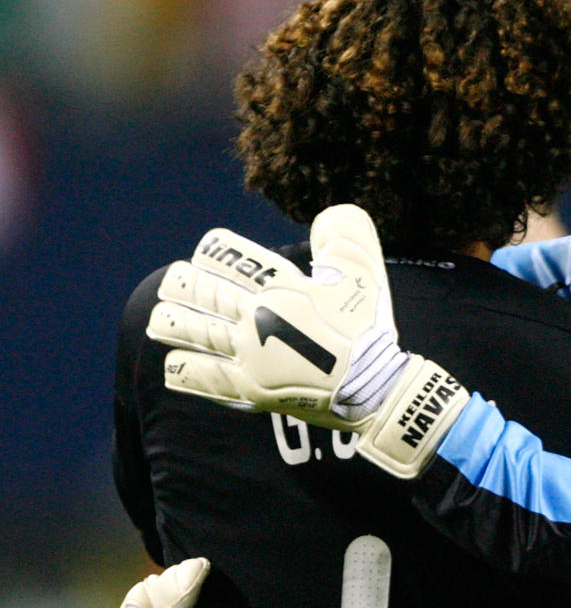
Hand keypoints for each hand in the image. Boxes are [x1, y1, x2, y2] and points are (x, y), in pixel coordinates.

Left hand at [148, 204, 468, 477]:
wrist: (374, 390)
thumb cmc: (368, 330)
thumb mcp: (365, 271)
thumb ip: (345, 233)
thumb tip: (326, 216)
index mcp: (280, 286)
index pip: (229, 258)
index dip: (214, 251)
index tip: (209, 253)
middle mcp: (256, 318)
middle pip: (203, 293)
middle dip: (183, 286)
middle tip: (174, 284)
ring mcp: (249, 357)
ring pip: (196, 333)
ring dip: (173, 324)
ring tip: (159, 319)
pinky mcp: (251, 391)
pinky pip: (205, 378)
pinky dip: (185, 370)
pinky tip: (172, 364)